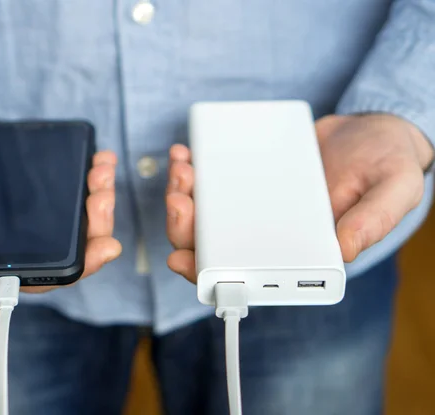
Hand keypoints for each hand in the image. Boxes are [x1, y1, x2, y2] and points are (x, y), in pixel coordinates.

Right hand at [0, 116, 120, 302]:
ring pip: (69, 217)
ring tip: (102, 173)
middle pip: (64, 246)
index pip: (34, 275)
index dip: (74, 269)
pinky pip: (62, 185)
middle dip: (94, 226)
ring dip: (94, 199)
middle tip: (103, 199)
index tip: (105, 248)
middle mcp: (6, 239)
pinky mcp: (27, 183)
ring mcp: (20, 211)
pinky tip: (98, 157)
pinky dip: (84, 172)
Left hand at [166, 114, 433, 282]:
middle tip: (180, 198)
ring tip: (183, 168)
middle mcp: (270, 235)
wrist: (372, 131)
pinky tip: (187, 155)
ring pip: (204, 216)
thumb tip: (344, 249)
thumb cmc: (386, 165)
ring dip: (182, 197)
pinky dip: (194, 172)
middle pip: (212, 246)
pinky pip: (211, 183)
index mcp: (300, 253)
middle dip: (185, 226)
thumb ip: (373, 219)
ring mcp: (255, 208)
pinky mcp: (247, 181)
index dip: (209, 275)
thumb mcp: (394, 189)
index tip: (182, 259)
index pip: (248, 276)